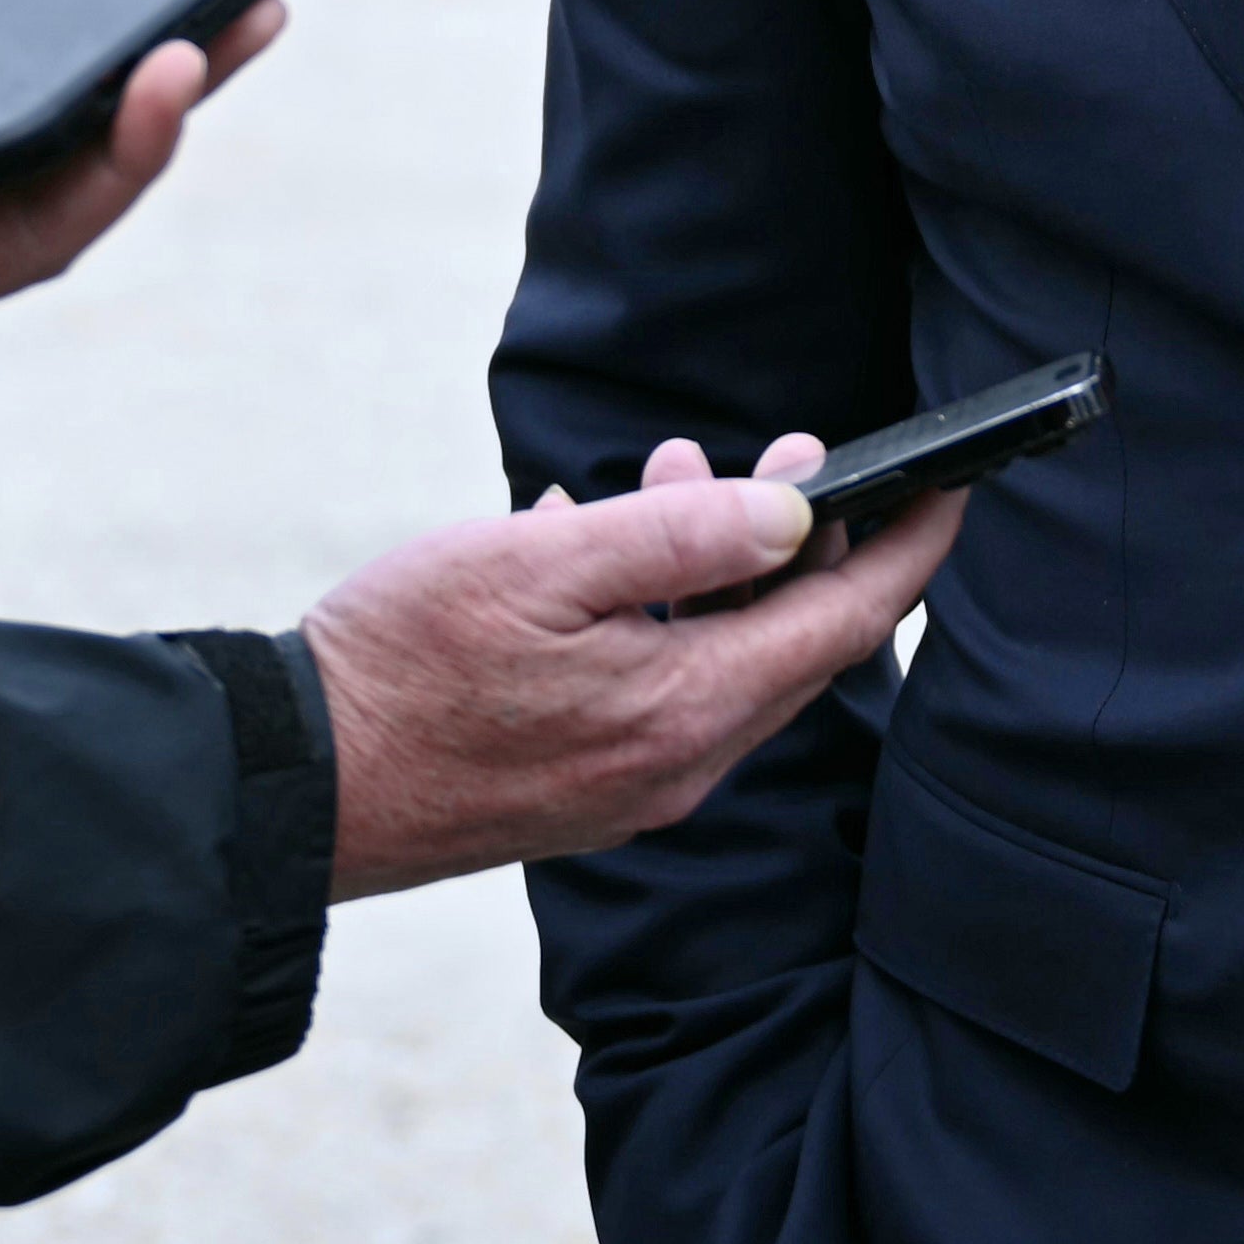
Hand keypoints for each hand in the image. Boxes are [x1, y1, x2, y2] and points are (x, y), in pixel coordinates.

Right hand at [303, 431, 970, 898]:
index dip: (908, 549)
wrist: (290, 786)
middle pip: (793, 643)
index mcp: (685, 708)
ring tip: (665, 472)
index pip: (845, 623)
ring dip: (719, 566)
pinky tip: (597, 548)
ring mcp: (631, 787)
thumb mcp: (536, 563)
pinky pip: (662, 688)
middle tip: (785, 451)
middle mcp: (678, 764)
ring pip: (724, 661)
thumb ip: (677, 537)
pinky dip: (661, 613)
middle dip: (804, 539)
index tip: (953, 487)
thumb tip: (792, 516)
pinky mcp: (584, 792)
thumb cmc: (400, 665)